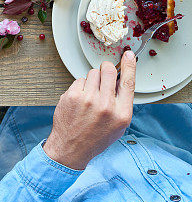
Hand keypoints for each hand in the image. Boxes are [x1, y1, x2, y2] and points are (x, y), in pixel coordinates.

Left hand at [43, 51, 135, 169]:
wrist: (72, 147)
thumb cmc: (96, 136)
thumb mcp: (118, 124)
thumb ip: (121, 102)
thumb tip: (120, 79)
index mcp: (121, 113)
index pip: (128, 82)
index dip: (130, 65)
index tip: (129, 54)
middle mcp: (105, 105)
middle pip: (108, 70)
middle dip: (106, 70)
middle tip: (103, 78)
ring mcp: (87, 99)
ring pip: (93, 73)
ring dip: (92, 80)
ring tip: (90, 96)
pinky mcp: (72, 96)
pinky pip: (79, 80)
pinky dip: (80, 87)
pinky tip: (79, 100)